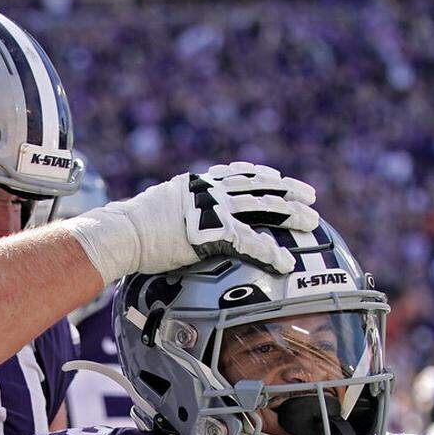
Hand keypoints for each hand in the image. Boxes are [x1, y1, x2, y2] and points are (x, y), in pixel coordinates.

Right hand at [68, 161, 317, 283]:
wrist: (122, 232)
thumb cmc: (132, 228)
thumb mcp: (161, 207)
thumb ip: (180, 207)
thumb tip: (179, 218)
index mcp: (199, 183)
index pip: (239, 173)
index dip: (263, 175)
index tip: (280, 177)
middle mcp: (211, 190)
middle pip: (259, 186)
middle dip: (289, 191)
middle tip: (311, 195)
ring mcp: (214, 208)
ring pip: (263, 208)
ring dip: (291, 215)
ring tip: (311, 222)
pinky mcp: (214, 232)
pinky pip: (251, 242)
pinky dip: (271, 252)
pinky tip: (286, 261)